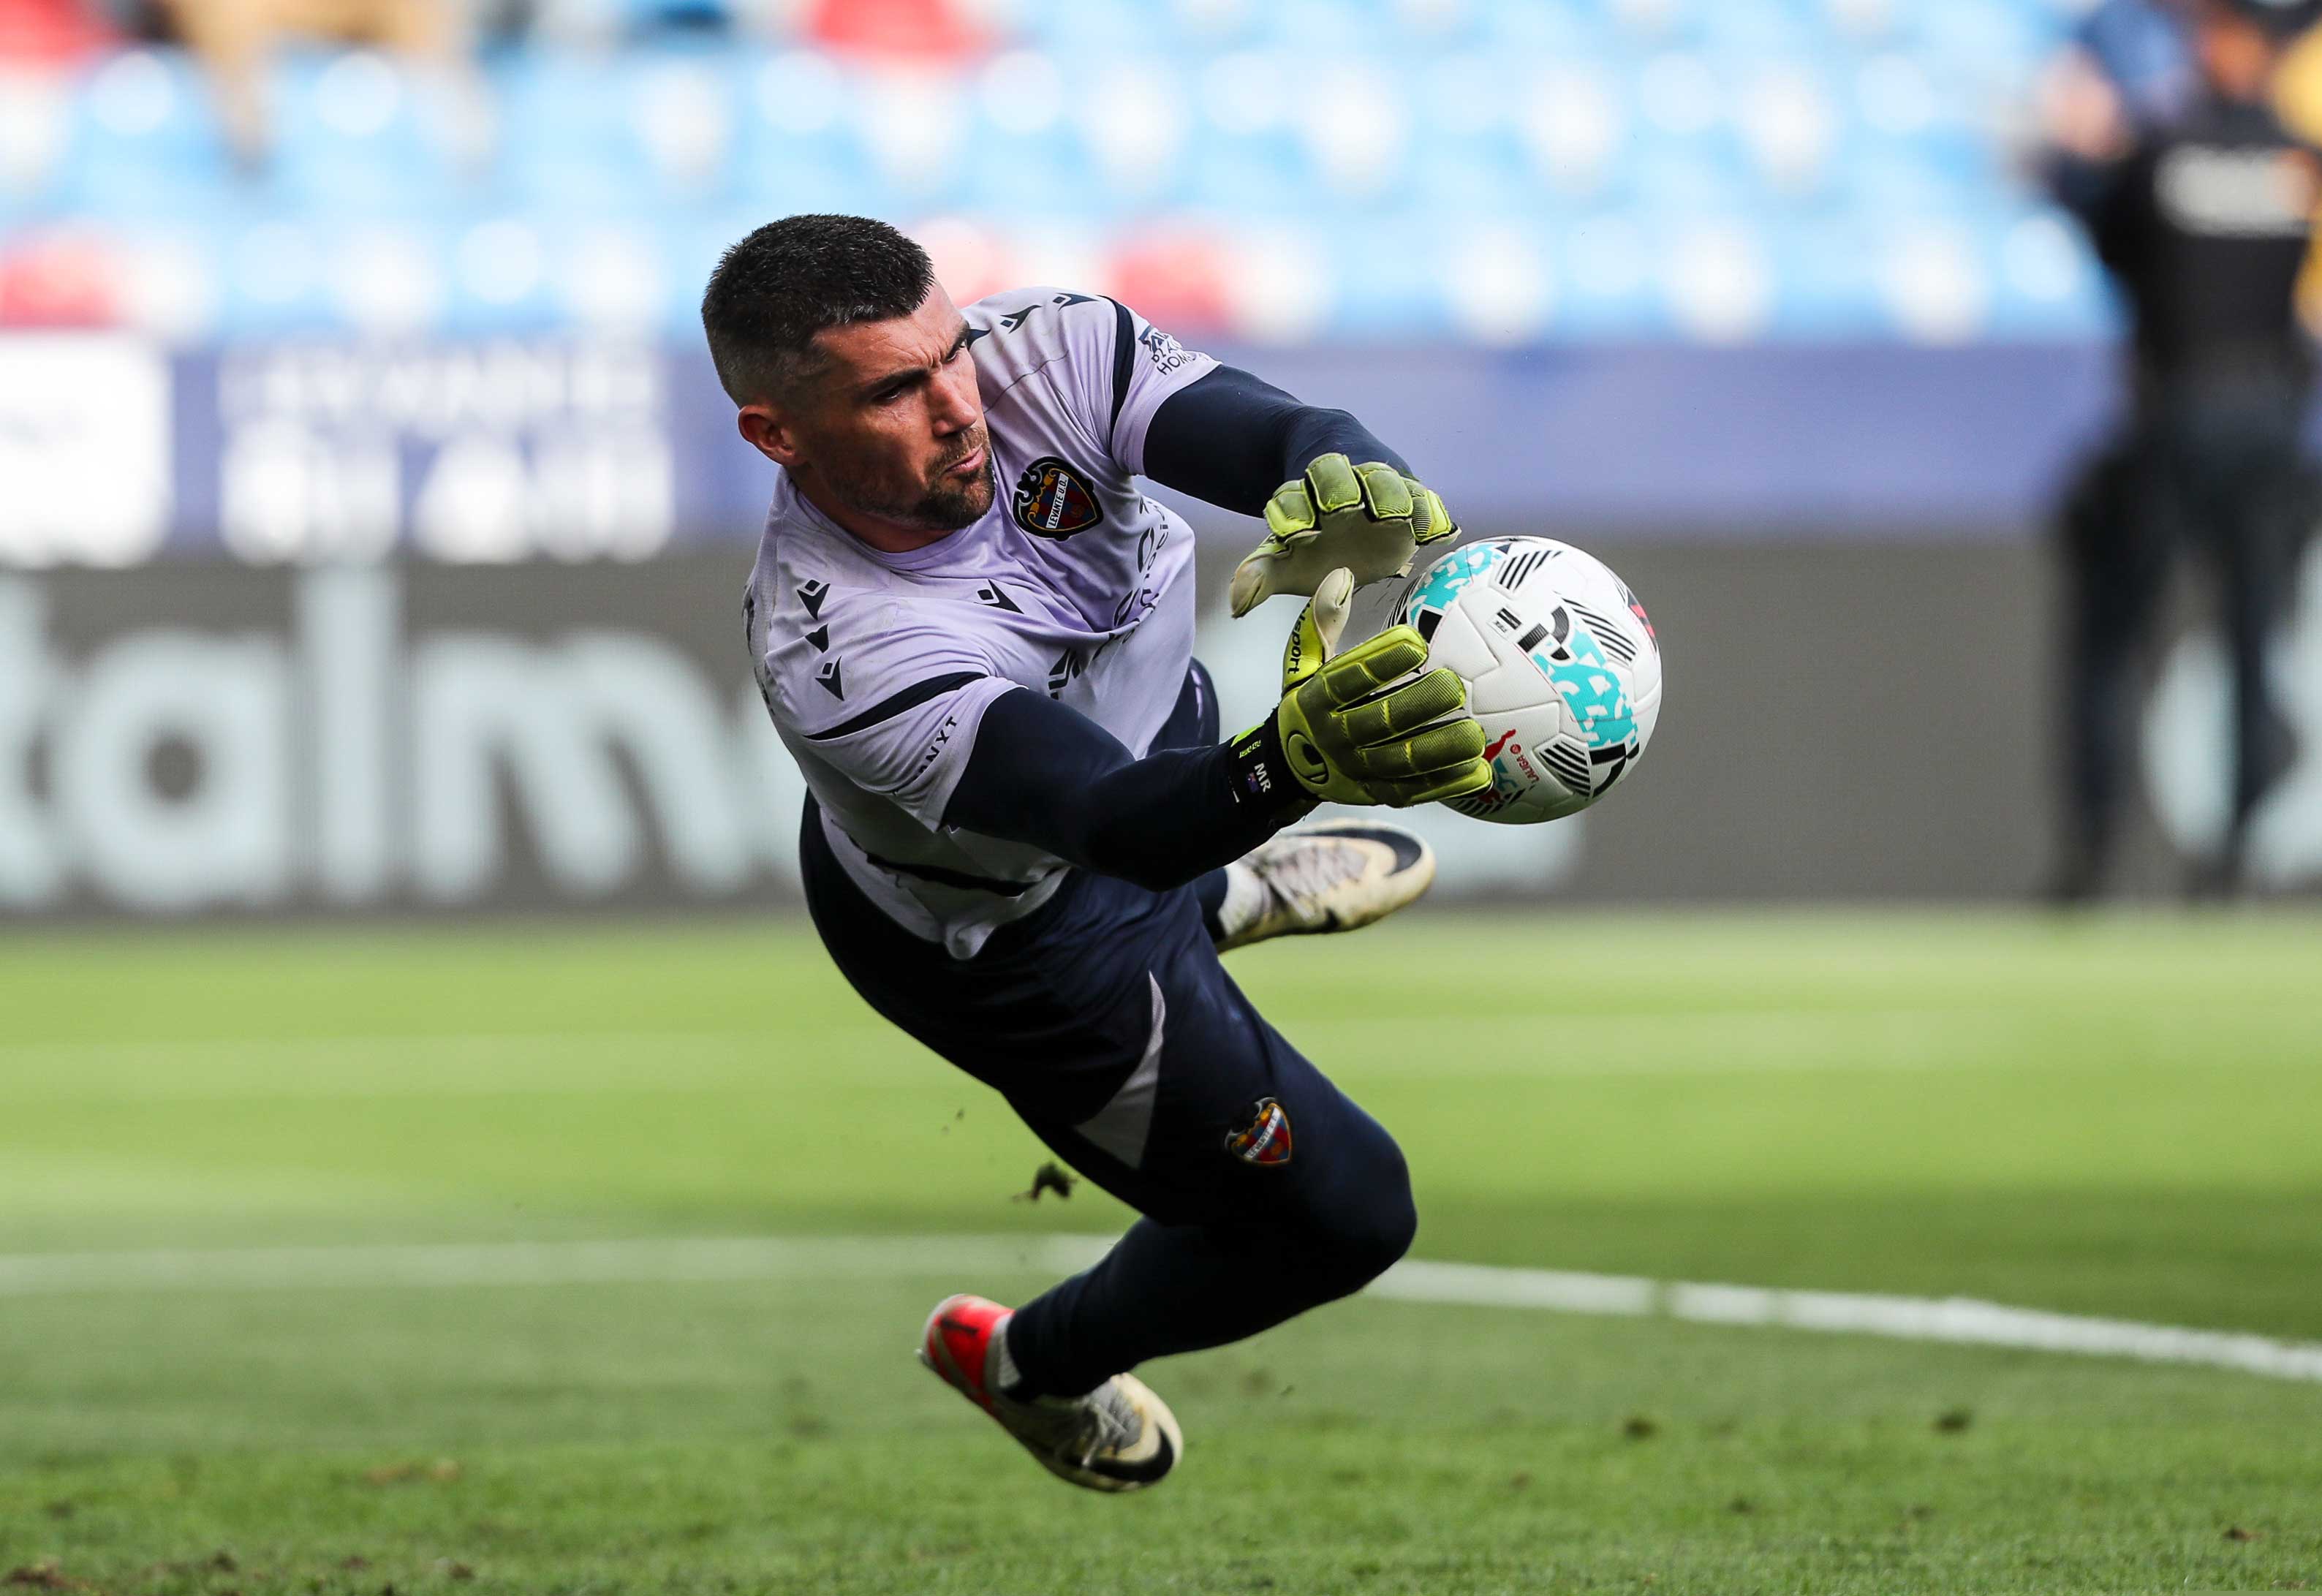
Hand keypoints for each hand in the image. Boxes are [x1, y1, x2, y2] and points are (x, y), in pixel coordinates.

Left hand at [1229, 454, 1457, 617]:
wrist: (1348, 490)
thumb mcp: (1285, 552)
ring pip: (1385, 481)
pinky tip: (1437, 533)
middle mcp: (1345, 479)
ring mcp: (1382, 484)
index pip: (1296, 492)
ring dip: (1388, 496)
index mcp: (1307, 489)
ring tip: (1394, 519)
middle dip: (1338, 489)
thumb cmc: (1312, 529)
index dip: (1295, 509)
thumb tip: (1237, 604)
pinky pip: (1427, 503)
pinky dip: (1432, 516)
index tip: (1292, 533)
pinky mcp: (1415, 497)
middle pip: (1340, 475)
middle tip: (1339, 507)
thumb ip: (1263, 573)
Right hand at [1231, 569, 1489, 809]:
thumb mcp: (1303, 665)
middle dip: (1417, 705)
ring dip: (1440, 751)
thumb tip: (1341, 575)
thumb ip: (1321, 624)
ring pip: (1400, 762)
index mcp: (1315, 700)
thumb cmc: (1309, 702)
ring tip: (1476, 735)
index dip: (1379, 661)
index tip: (1415, 640)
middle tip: (1453, 685)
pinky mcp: (1376, 793)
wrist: (1288, 766)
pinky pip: (1414, 791)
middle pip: (1378, 722)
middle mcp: (1333, 738)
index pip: (1347, 680)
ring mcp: (1356, 770)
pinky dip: (1447, 784)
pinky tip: (1480, 773)